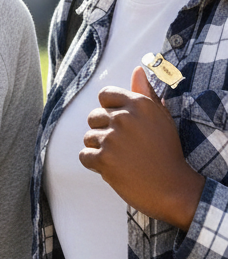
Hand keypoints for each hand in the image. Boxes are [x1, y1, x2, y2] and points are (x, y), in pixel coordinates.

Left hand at [80, 65, 204, 230]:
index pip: (105, 96)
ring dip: (99, 149)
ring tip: (121, 159)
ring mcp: (112, 138)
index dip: (110, 111)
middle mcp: (124, 117)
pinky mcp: (103, 158)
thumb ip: (145, 93)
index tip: (122, 126)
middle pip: (94, 117)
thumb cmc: (167, 152)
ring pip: (88, 137)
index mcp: (138, 104)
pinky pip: (84, 156)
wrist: (174, 189)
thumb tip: (137, 69)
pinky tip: (113, 169)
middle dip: (104, 132)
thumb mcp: (161, 119)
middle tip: (125, 147)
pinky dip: (94, 164)